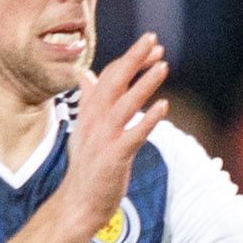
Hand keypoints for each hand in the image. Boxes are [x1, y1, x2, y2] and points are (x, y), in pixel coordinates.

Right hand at [56, 35, 169, 237]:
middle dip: (135, 59)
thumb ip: (89, 100)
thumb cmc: (88, 165)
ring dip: (144, 83)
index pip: (110, 77)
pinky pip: (134, 134)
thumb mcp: (85, 128)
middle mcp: (95, 120)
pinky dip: (149, 119)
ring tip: (163, 65)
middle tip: (154, 40)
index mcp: (90, 111)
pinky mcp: (115, 157)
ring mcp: (104, 138)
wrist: (78, 202)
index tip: (150, 44)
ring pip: (125, 103)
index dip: (130, 59)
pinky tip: (164, 106)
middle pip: (115, 82)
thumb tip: (85, 74)